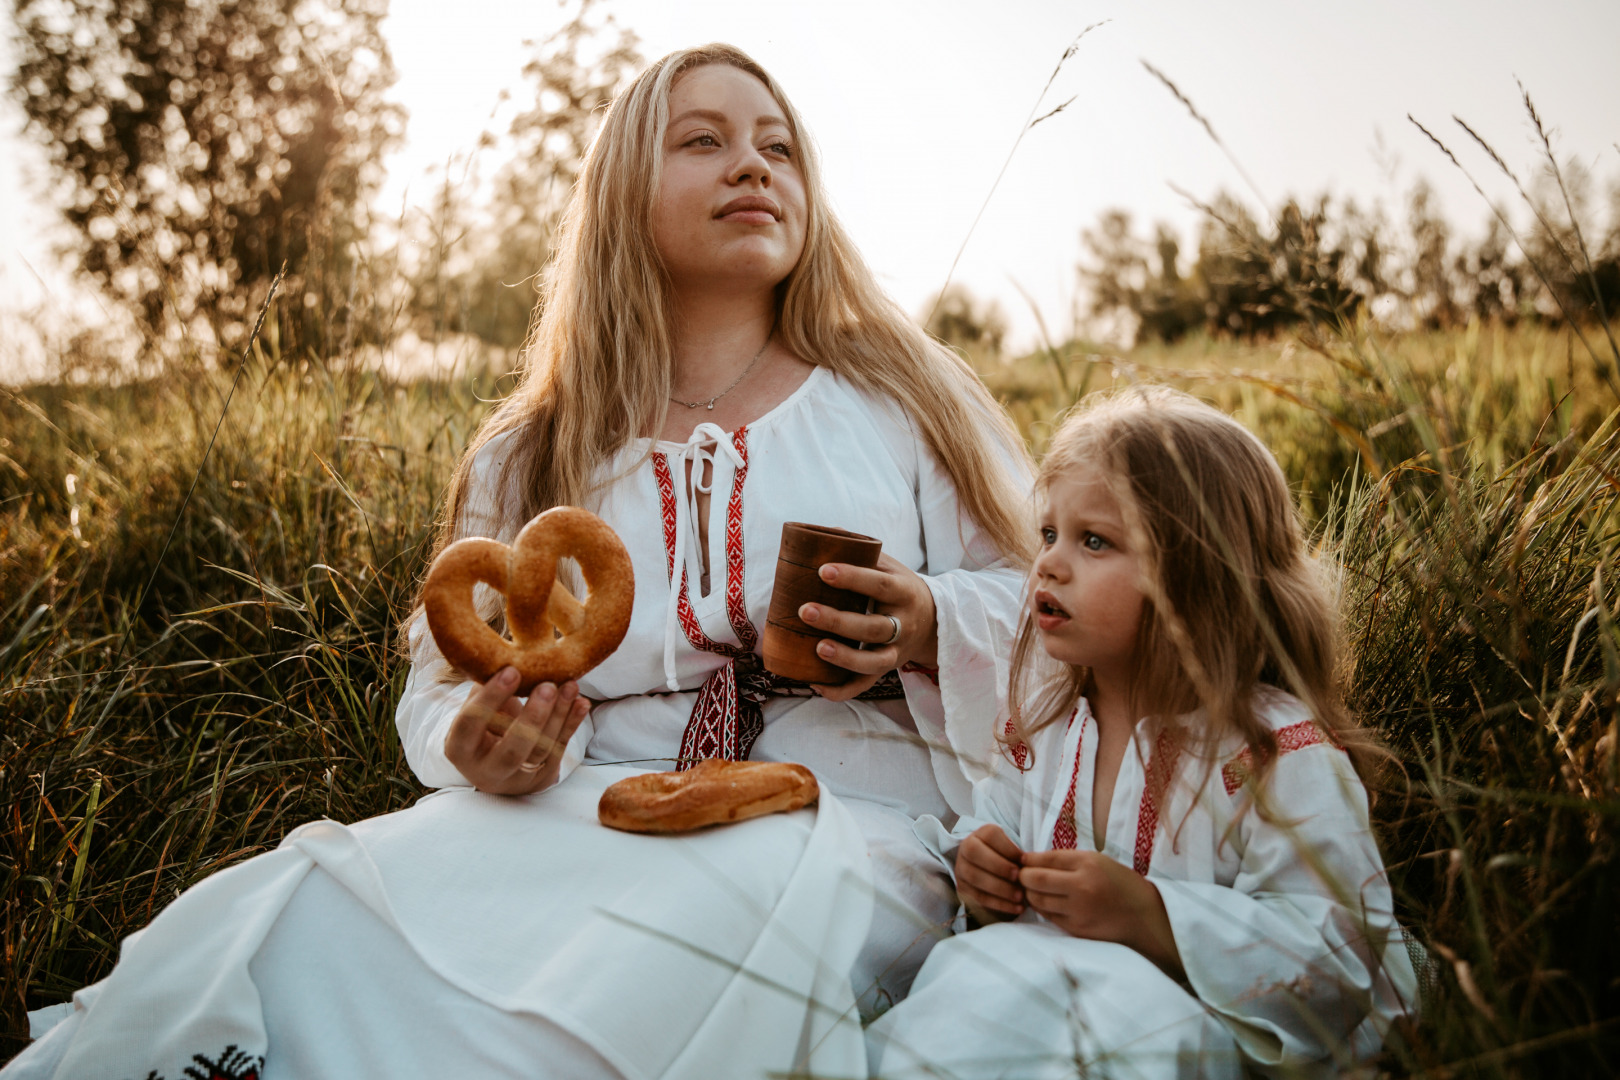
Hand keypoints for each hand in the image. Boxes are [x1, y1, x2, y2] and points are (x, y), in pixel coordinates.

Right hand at [444, 667, 589, 795]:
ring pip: (541, 750)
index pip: (471, 723)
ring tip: (570, 686)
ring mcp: (517, 779)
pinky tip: (580, 702)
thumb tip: (504, 655)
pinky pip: (559, 749)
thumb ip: (486, 687)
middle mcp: (487, 770)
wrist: (495, 764)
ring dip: (559, 716)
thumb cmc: (482, 725)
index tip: (512, 671)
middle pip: (513, 749)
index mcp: (460, 749)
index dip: (491, 697)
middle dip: (533, 716)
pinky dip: (572, 724)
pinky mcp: (542, 778)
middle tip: (548, 685)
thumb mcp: (475, 709)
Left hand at [799, 552, 937, 700]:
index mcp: (904, 591)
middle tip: (805, 610)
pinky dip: (842, 690)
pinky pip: (866, 685)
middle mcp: (904, 624)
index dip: (853, 578)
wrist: (934, 622)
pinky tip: (817, 686)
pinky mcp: (887, 669)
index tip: (823, 570)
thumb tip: (824, 532)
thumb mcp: (890, 567)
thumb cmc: (899, 588)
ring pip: (874, 662)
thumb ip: (861, 554)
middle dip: (839, 621)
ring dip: (845, 658)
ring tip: (817, 648)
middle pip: (874, 627)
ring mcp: (897, 651)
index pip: (880, 584)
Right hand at [956, 824, 1025, 921]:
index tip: (1024, 861)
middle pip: (974, 852)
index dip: (1008, 848)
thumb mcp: (1012, 851)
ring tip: (1020, 896)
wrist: (992, 875)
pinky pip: (977, 897)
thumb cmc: (1008, 860)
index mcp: (980, 834)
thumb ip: (1018, 856)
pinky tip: (1016, 908)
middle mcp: (965, 848)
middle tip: (1019, 877)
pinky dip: (999, 904)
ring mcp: (960, 869)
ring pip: (974, 876)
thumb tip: (1030, 866)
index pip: (990, 835)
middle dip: (999, 866)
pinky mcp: (962, 889)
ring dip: (1000, 888)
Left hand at [1019, 848, 1184, 978]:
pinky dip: (1042, 908)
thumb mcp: (1098, 861)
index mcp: (1088, 863)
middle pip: (1035, 880)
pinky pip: (1048, 916)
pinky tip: (1047, 903)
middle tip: (1022, 876)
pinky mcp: (1077, 928)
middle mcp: (1081, 886)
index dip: (1028, 860)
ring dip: (1030, 894)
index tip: (1023, 861)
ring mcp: (1078, 910)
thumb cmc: (1120, 883)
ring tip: (1033, 890)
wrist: (1144, 915)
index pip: (1045, 859)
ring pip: (1037, 900)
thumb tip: (1032, 861)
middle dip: (1023, 877)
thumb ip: (1067, 860)